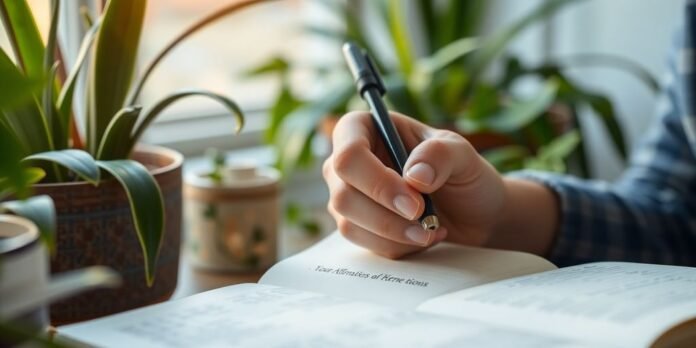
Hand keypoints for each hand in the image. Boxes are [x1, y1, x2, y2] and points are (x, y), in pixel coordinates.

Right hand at [323, 111, 508, 258]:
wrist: (474, 212)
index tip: (414, 203)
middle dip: (386, 216)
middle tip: (425, 223)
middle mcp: (347, 161)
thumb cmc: (463, 173)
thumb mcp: (462, 155)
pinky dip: (397, 246)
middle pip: (343, 194)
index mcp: (363, 128)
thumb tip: (414, 176)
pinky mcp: (356, 224)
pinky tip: (422, 237)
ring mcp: (346, 194)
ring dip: (393, 235)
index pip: (349, 154)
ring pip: (349, 224)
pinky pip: (364, 244)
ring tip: (430, 231)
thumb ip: (440, 155)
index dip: (377, 182)